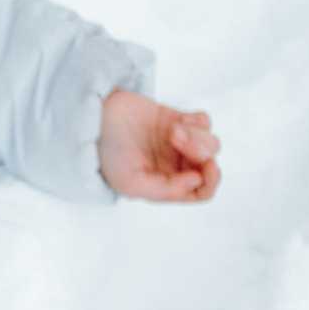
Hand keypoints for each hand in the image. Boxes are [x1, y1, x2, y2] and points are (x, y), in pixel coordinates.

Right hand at [98, 88, 221, 201]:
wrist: (97, 117)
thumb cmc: (109, 153)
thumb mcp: (132, 183)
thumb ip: (166, 191)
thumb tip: (196, 181)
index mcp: (166, 185)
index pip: (202, 192)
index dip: (211, 181)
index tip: (207, 166)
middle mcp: (175, 167)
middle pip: (208, 164)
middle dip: (198, 150)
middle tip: (175, 136)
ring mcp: (179, 144)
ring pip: (210, 143)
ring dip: (195, 134)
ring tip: (171, 129)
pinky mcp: (178, 120)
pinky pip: (204, 122)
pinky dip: (196, 120)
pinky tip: (176, 120)